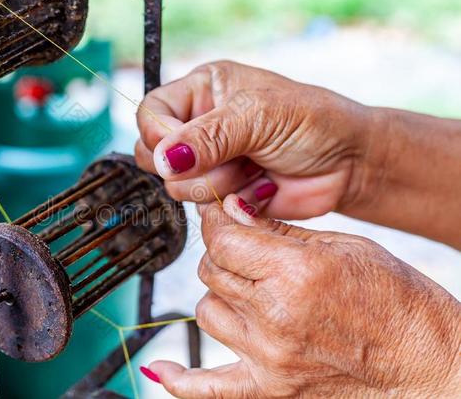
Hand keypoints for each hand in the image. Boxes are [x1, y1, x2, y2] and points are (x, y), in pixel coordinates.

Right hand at [136, 60, 375, 219]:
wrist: (348, 164)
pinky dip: (233, 202)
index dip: (160, 135)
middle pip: (157, 155)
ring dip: (220, 184)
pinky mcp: (222, 194)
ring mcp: (210, 163)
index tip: (183, 151)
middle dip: (194, 166)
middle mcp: (200, 126)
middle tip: (233, 157)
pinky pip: (204, 209)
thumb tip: (164, 158)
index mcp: (204, 91)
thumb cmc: (313, 123)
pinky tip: (260, 188)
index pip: (152, 113)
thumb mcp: (258, 116)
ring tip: (255, 168)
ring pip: (179, 187)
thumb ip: (208, 136)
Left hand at [144, 198, 460, 397]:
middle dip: (224, 252)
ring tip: (250, 293)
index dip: (217, 219)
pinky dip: (181, 380)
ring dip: (221, 296)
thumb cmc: (399, 302)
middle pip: (212, 271)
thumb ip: (281, 232)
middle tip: (244, 249)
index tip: (219, 213)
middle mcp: (275, 317)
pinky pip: (207, 388)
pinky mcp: (270, 391)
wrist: (428, 364)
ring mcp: (269, 358)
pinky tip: (162, 369)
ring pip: (207, 311)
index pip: (223, 237)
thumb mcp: (346, 247)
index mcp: (295, 273)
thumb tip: (234, 209)